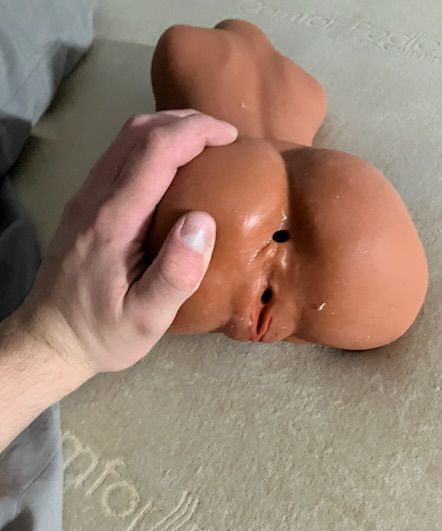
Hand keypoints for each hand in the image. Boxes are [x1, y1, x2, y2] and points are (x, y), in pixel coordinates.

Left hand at [19, 110, 237, 374]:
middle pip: (137, 133)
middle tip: (223, 135)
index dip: (195, 133)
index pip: (155, 152)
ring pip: (123, 141)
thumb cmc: (103, 333)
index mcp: (113, 222)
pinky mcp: (84, 206)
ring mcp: (84, 199)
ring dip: (166, 130)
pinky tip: (171, 168)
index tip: (230, 138)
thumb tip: (203, 221)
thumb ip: (176, 275)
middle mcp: (94, 199)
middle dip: (184, 122)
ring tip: (203, 144)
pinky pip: (118, 158)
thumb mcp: (146, 319)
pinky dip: (150, 147)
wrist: (51, 339)